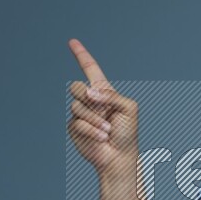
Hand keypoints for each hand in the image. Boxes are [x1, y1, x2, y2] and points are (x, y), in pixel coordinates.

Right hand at [66, 38, 138, 174]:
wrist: (119, 157)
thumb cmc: (127, 133)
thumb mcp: (128, 108)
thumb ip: (112, 96)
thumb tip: (90, 93)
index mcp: (103, 92)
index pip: (90, 69)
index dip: (81, 55)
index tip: (72, 42)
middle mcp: (90, 101)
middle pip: (76, 87)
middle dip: (87, 96)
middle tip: (102, 109)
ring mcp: (80, 114)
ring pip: (76, 106)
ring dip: (95, 119)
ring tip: (107, 131)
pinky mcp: (74, 128)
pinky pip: (77, 123)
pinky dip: (91, 130)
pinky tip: (101, 138)